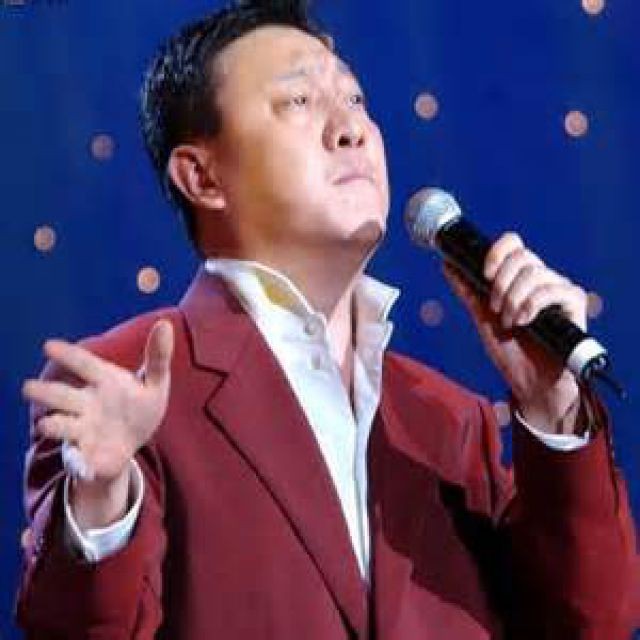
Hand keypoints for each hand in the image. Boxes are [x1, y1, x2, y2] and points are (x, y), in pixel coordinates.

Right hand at [22, 319, 173, 526]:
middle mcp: (85, 404)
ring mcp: (82, 431)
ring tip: (46, 425)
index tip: (48, 346)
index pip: (85, 364)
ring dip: (54, 425)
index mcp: (103, 382)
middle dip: (46, 393)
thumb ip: (158, 356)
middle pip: (63, 396)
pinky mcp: (86, 457)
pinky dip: (80, 466)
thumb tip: (165, 322)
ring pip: (62, 427)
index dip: (68, 355)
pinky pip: (80, 463)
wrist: (130, 445)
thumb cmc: (138, 406)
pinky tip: (85, 469)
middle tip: (28, 387)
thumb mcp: (155, 383)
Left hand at [444, 232, 587, 433]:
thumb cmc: (510, 352)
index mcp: (518, 278)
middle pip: (522, 256)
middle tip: (496, 310)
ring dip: (514, 301)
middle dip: (501, 284)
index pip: (513, 244)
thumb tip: (447, 265)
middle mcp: (541, 279)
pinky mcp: (575, 303)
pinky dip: (532, 305)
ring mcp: (558, 289)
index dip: (497, 252)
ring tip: (511, 323)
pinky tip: (526, 322)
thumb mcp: (482, 318)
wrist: (529, 384)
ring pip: (534, 273)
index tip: (484, 274)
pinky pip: (554, 289)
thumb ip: (468, 291)